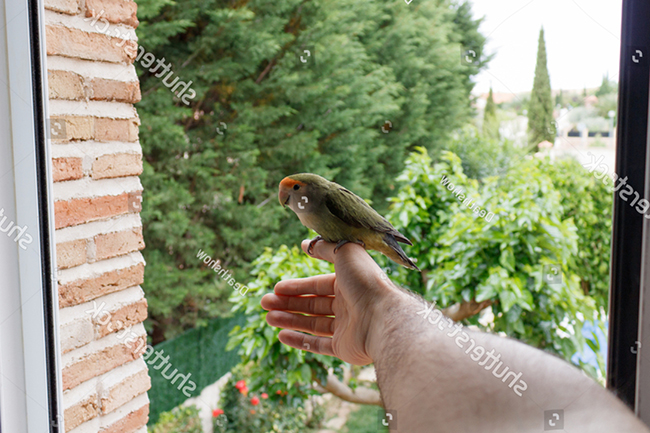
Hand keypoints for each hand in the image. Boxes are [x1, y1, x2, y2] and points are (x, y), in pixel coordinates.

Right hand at [261, 239, 399, 364]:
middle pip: (313, 304)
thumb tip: (304, 244)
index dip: (297, 286)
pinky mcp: (344, 348)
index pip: (318, 284)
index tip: (276, 287)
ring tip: (268, 318)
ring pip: (313, 324)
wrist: (384, 317)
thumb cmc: (366, 281)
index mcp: (350, 283)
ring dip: (289, 320)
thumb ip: (324, 248)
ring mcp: (347, 327)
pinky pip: (318, 345)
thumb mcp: (345, 253)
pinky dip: (300, 341)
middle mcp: (349, 304)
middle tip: (264, 303)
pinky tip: (281, 336)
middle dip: (288, 303)